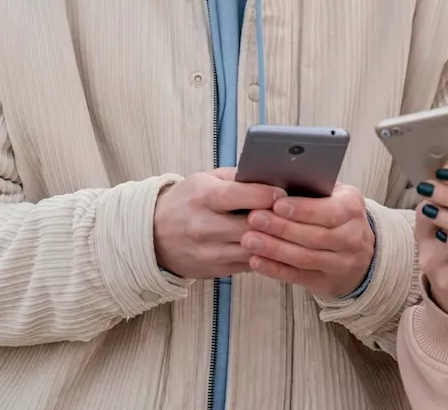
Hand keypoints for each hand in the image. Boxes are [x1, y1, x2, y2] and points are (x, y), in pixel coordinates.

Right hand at [153, 168, 285, 279]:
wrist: (154, 235)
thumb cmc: (187, 201)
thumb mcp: (205, 179)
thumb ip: (237, 177)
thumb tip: (271, 177)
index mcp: (202, 197)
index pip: (239, 196)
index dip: (266, 195)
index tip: (284, 193)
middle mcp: (203, 226)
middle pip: (250, 227)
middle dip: (275, 220)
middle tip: (293, 214)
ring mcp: (208, 251)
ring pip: (253, 250)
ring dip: (273, 242)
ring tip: (288, 231)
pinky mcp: (214, 270)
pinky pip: (248, 264)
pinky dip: (264, 255)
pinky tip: (274, 246)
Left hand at [241, 183, 374, 298]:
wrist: (361, 253)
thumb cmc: (336, 215)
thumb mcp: (334, 195)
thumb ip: (312, 188)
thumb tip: (277, 180)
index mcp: (352, 208)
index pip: (329, 210)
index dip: (302, 209)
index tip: (276, 204)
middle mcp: (351, 237)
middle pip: (314, 235)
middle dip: (281, 228)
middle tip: (253, 219)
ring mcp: (341, 263)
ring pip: (305, 258)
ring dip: (274, 249)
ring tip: (249, 240)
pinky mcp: (327, 282)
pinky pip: (298, 276)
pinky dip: (275, 269)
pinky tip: (256, 261)